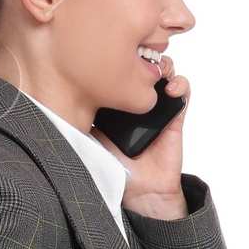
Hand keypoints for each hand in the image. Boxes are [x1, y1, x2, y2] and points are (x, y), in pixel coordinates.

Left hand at [95, 54, 188, 220]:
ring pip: (164, 73)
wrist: (144, 193)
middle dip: (143, 57)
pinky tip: (171, 88)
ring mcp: (158, 108)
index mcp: (119, 106)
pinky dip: (181, 84)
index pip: (120, 75)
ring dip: (164, 64)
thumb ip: (84, 123)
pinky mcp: (174, 117)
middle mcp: (138, 103)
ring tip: (158, 69)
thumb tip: (66, 102)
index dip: (119, 61)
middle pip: (143, 68)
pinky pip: (182, 93)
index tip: (114, 55)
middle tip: (138, 58)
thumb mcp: (94, 142)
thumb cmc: (119, 171)